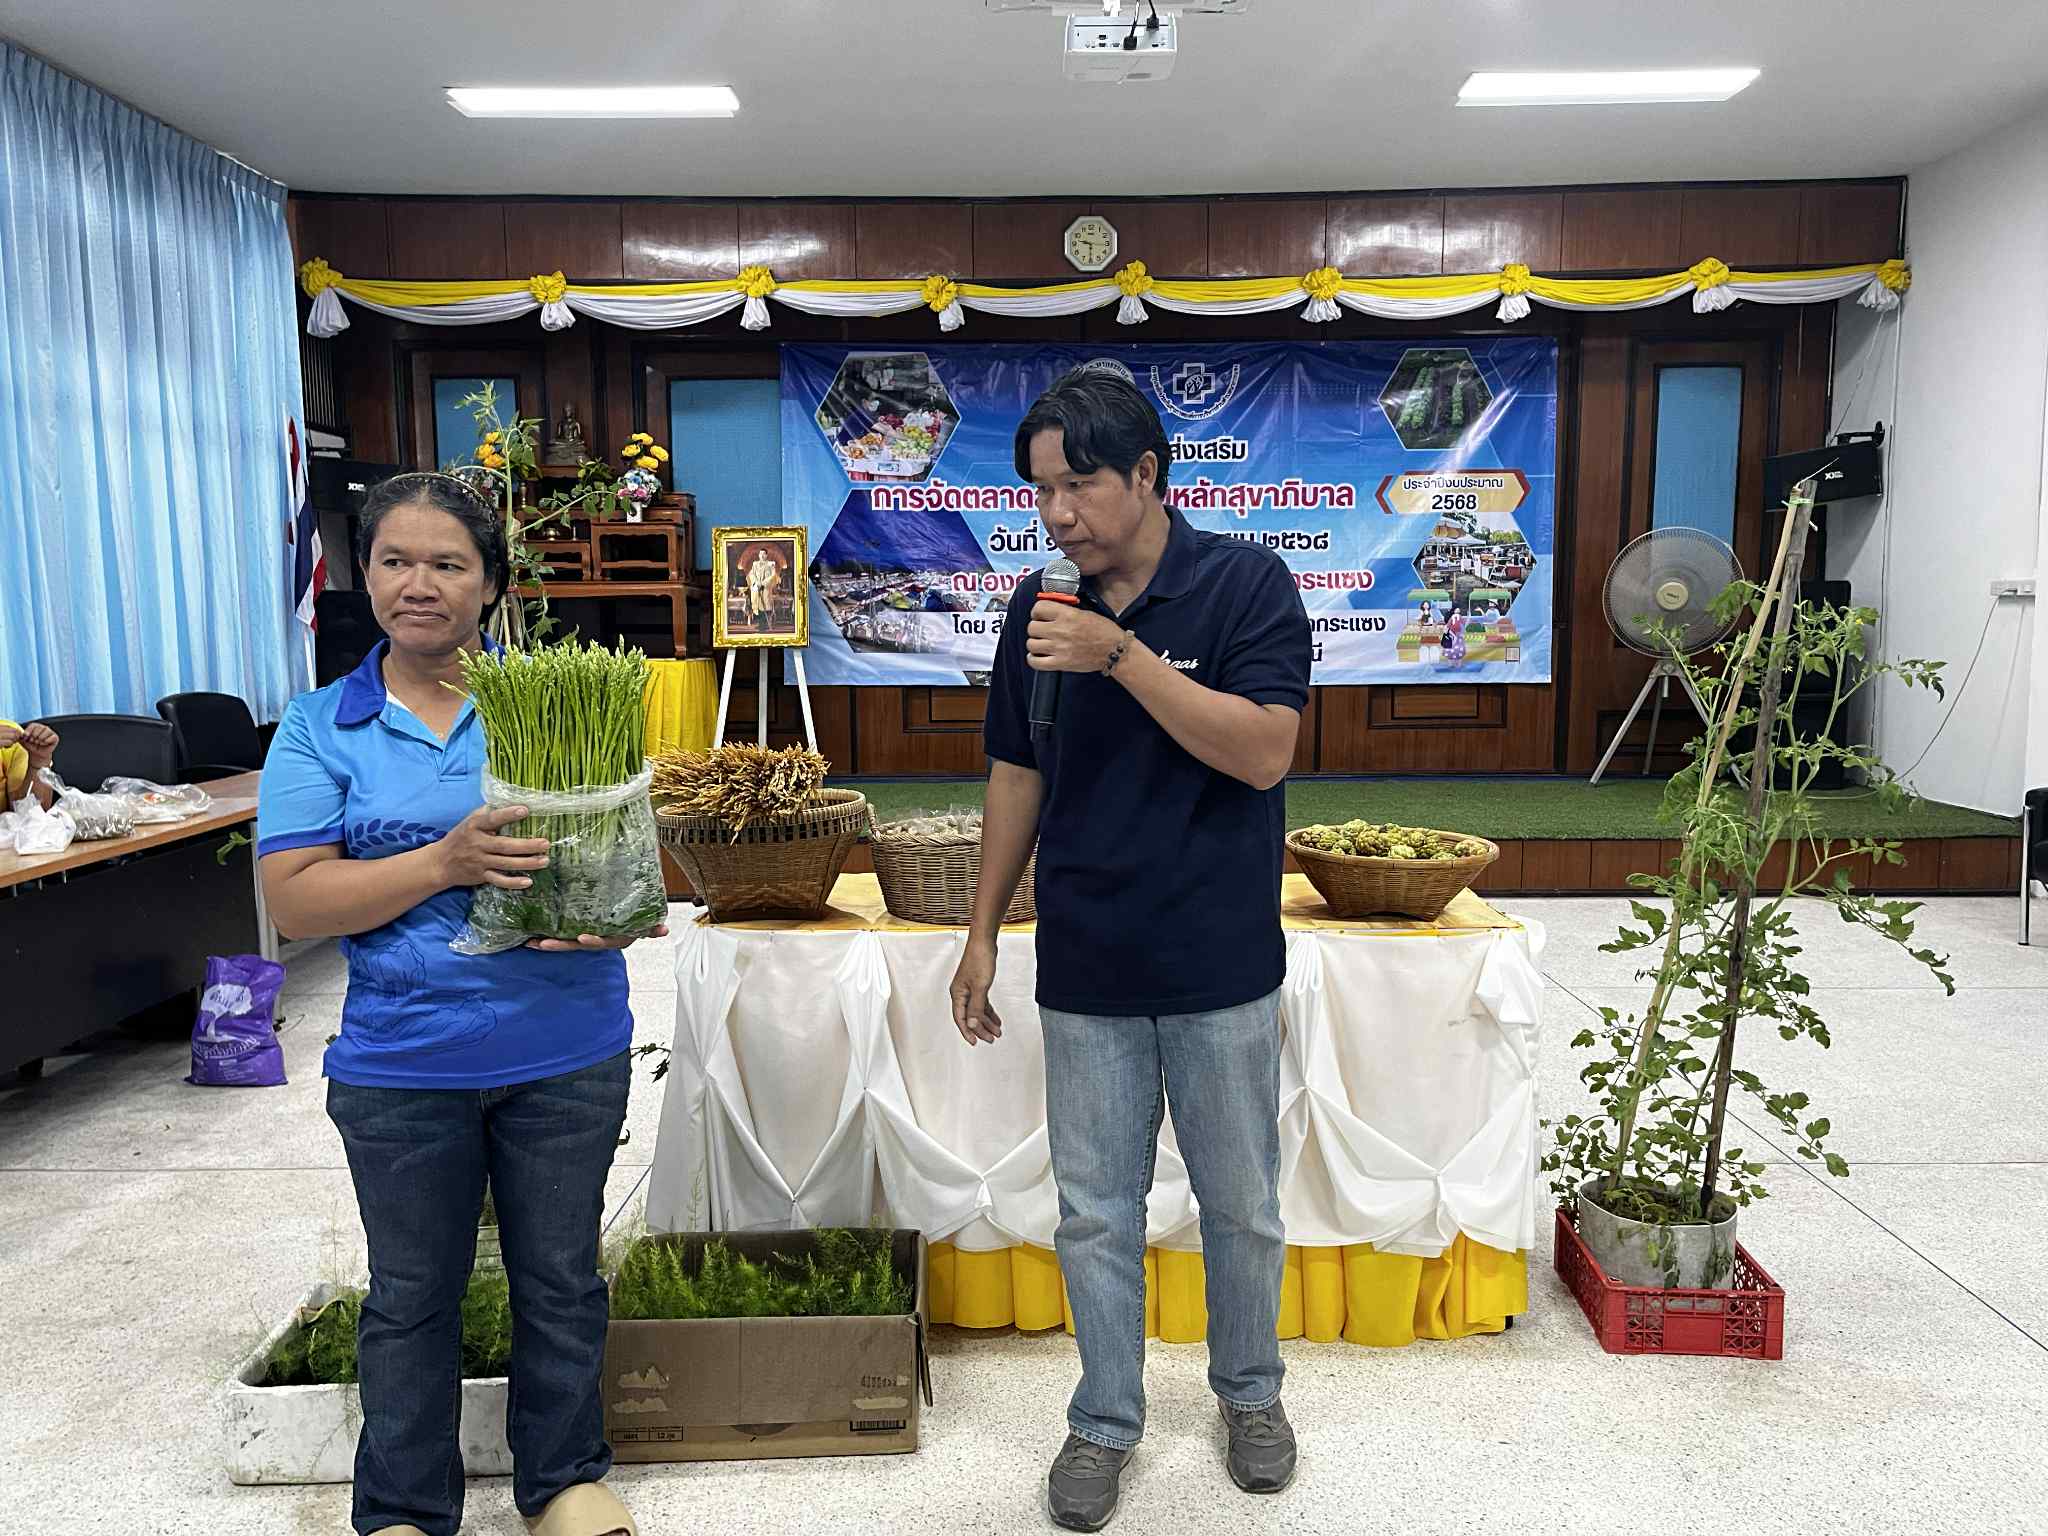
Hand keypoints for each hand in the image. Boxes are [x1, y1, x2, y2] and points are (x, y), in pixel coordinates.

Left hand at [23, 723, 57, 766]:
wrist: (37, 754)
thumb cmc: (31, 746)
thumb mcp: (23, 740)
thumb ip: (20, 736)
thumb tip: (19, 733)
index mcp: (36, 726)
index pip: (33, 725)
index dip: (29, 731)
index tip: (26, 737)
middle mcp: (44, 727)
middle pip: (39, 728)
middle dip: (34, 736)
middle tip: (33, 741)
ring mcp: (50, 732)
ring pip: (46, 732)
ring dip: (40, 739)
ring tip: (38, 743)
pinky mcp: (55, 737)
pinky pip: (52, 737)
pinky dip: (46, 742)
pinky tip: (44, 744)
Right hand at [433, 804, 550, 890]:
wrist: (440, 863)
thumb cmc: (460, 837)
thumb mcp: (469, 821)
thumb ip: (487, 813)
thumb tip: (509, 800)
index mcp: (474, 826)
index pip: (492, 819)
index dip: (508, 814)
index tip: (525, 810)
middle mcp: (477, 844)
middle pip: (504, 846)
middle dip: (526, 846)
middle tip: (545, 843)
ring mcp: (480, 862)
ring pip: (505, 864)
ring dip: (527, 863)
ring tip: (544, 860)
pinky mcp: (481, 876)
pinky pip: (499, 881)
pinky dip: (513, 883)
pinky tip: (528, 882)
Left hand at [527, 923, 669, 952]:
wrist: (633, 920)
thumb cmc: (639, 919)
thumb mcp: (648, 924)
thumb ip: (653, 928)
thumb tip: (664, 930)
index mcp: (616, 939)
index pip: (605, 941)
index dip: (594, 940)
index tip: (582, 937)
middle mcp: (600, 940)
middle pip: (578, 945)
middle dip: (560, 945)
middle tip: (542, 944)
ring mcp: (588, 937)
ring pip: (567, 943)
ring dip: (549, 944)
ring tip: (531, 943)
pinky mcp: (578, 932)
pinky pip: (562, 936)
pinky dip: (547, 938)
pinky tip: (529, 938)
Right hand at [949, 939, 1003, 1045]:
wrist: (984, 942)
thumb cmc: (979, 959)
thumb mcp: (980, 987)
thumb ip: (976, 1007)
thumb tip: (971, 1024)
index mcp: (957, 994)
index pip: (960, 1018)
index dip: (967, 1031)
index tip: (975, 1042)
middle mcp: (961, 993)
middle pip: (970, 1017)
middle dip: (980, 1029)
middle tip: (991, 1039)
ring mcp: (969, 989)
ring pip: (977, 1011)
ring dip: (986, 1022)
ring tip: (997, 1032)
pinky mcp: (977, 985)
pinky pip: (982, 1004)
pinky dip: (989, 1012)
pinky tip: (996, 1019)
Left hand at [1026, 600, 1125, 674]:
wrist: (1115, 651)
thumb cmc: (1104, 631)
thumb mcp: (1086, 612)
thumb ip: (1066, 610)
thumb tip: (1050, 609)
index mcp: (1068, 615)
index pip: (1038, 608)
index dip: (1037, 612)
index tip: (1040, 615)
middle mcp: (1061, 630)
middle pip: (1032, 627)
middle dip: (1036, 627)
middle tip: (1043, 630)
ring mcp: (1059, 648)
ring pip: (1031, 644)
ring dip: (1035, 643)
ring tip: (1042, 643)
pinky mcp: (1060, 663)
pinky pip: (1035, 662)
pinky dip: (1033, 659)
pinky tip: (1039, 656)